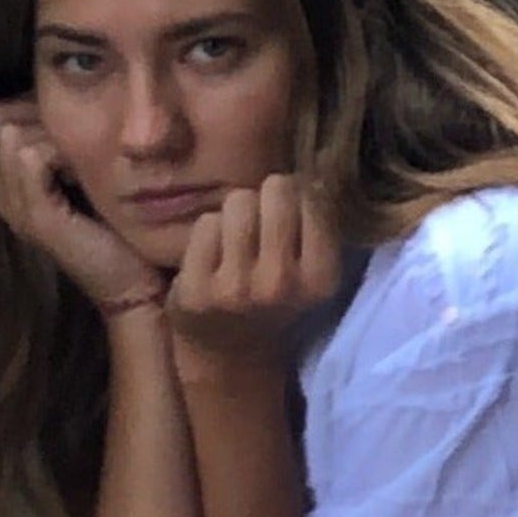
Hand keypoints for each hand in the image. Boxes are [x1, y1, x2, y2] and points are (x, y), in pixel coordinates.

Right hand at [0, 96, 164, 317]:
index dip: (32, 106)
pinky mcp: (36, 218)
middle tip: (77, 140)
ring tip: (82, 158)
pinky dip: (60, 151)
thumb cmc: (116, 228)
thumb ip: (68, 142)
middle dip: (39, 114)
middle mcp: (3, 192)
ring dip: (53, 133)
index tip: (70, 126)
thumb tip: (66, 95)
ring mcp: (15, 206)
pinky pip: (31, 157)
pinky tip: (84, 170)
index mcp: (11, 181)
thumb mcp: (85, 173)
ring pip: (11, 132)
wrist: (133, 282)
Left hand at [164, 173, 343, 389]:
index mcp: (321, 278)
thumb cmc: (274, 298)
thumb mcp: (310, 268)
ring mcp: (235, 289)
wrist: (231, 359)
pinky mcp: (196, 291)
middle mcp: (281, 284)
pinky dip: (206, 238)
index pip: (312, 195)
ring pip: (237, 203)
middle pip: (274, 189)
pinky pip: (204, 225)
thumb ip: (316, 219)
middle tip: (260, 234)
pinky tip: (211, 264)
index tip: (290, 224)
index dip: (299, 199)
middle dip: (266, 202)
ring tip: (235, 249)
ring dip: (234, 218)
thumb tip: (316, 158)